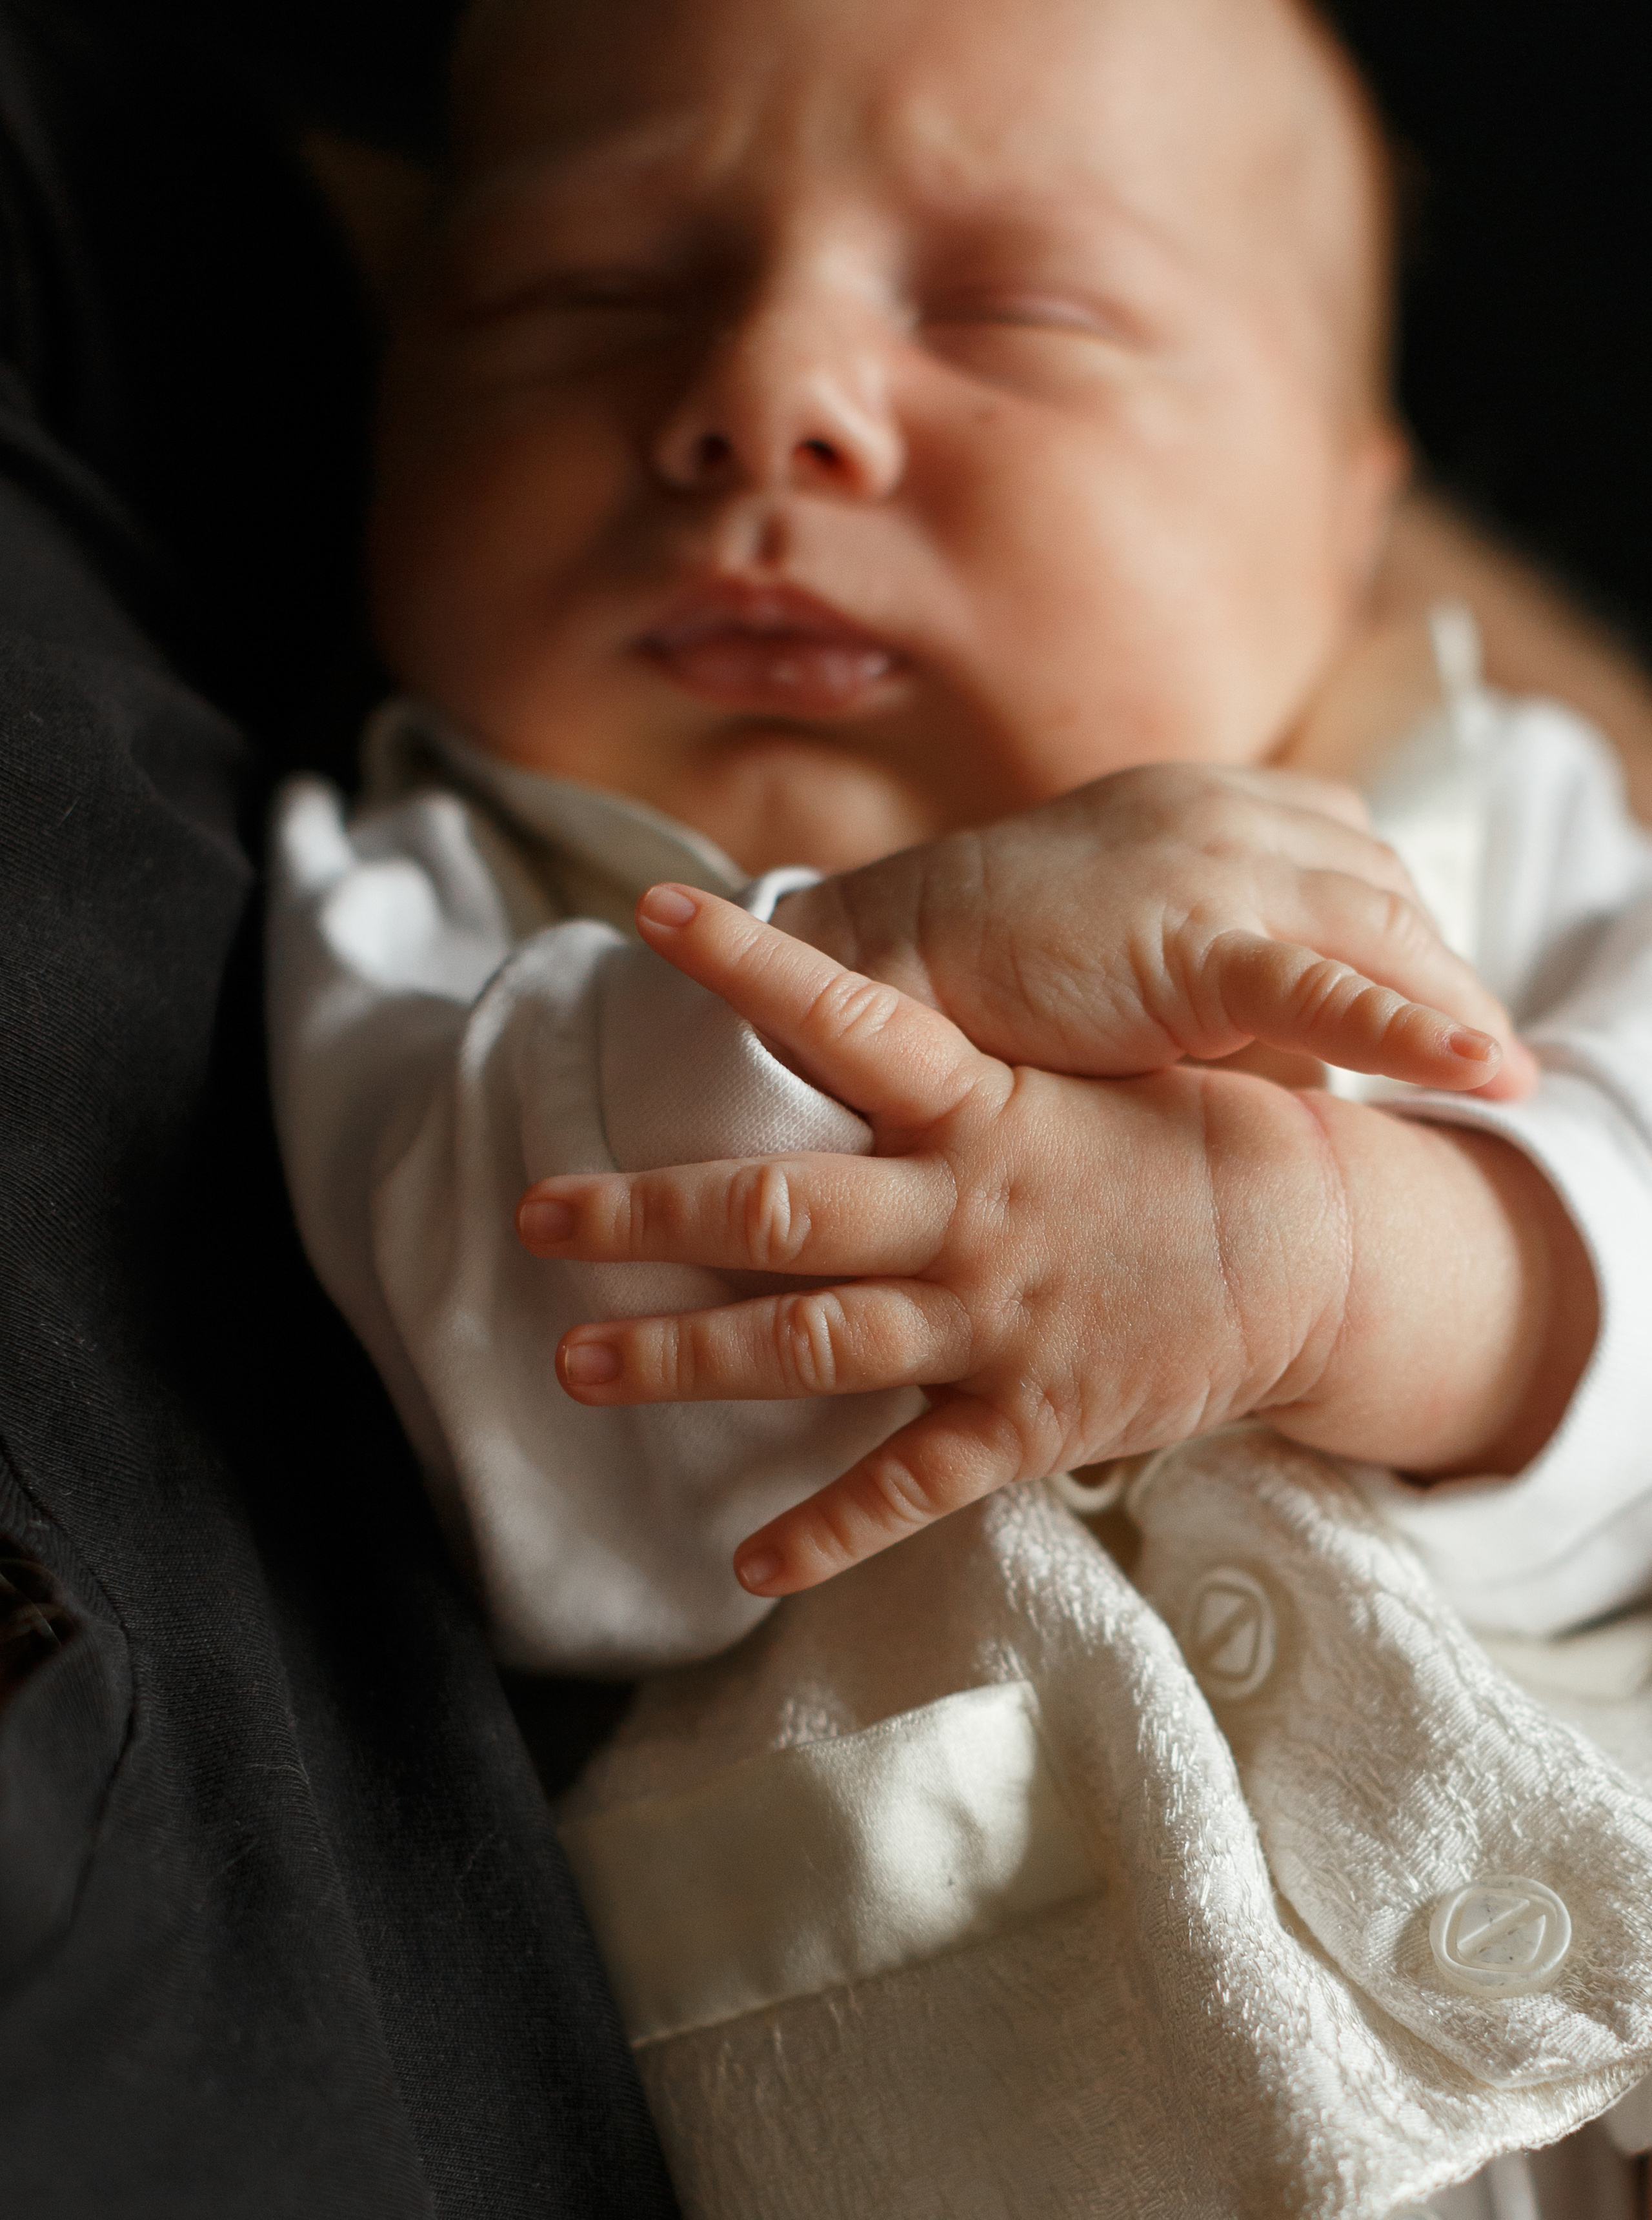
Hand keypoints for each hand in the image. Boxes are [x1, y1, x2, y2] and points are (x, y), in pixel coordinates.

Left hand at [521, 886, 1361, 1594]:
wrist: (1319, 1255)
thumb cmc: (1191, 1150)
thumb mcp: (1081, 1084)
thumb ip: (959, 1075)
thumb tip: (850, 1019)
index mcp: (983, 1109)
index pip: (846, 1016)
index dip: (745, 966)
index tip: (650, 914)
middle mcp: (970, 1210)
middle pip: (776, 1210)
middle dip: (643, 1214)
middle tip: (534, 1214)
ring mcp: (993, 1322)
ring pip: (807, 1346)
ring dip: (682, 1357)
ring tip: (575, 1361)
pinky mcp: (1027, 1422)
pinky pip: (905, 1489)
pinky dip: (823, 1532)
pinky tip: (745, 1564)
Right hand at [772, 763, 1535, 1096]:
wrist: (878, 959)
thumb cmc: (989, 976)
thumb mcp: (1124, 949)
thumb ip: (1213, 972)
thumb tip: (1302, 1057)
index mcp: (1204, 800)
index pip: (1350, 853)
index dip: (1401, 936)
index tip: (1440, 1007)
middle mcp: (1224, 812)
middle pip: (1383, 889)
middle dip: (1439, 976)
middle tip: (1483, 1061)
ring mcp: (1212, 864)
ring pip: (1383, 927)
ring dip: (1448, 1006)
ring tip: (1498, 1080)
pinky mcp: (1192, 936)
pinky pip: (1332, 985)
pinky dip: (1417, 1029)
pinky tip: (1487, 1071)